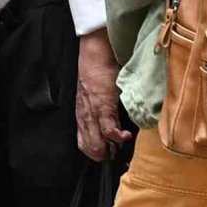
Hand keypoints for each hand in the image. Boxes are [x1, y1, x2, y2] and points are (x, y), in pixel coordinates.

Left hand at [71, 32, 128, 160]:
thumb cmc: (98, 70)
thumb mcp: (97, 95)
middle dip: (103, 156)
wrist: (95, 51)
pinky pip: (108, 129)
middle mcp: (84, 115)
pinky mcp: (103, 105)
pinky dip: (117, 137)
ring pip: (96, 142)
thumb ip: (105, 111)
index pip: (83, 143)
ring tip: (120, 146)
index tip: (107, 155)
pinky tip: (124, 137)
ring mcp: (92, 112)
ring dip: (110, 149)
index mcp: (82, 113)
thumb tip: (116, 126)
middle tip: (116, 154)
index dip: (95, 153)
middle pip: (89, 147)